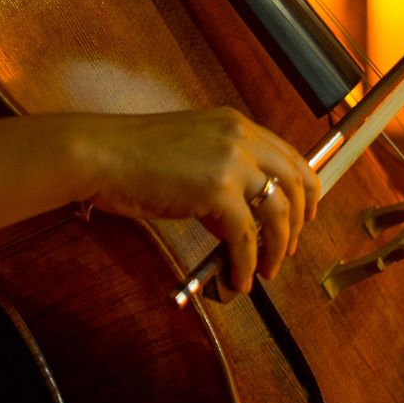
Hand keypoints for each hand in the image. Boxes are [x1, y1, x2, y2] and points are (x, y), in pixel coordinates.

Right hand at [78, 108, 319, 294]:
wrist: (100, 154)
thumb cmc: (131, 156)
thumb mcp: (189, 153)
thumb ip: (220, 175)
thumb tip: (236, 216)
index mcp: (235, 125)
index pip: (290, 156)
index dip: (303, 191)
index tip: (303, 215)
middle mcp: (241, 138)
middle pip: (295, 184)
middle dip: (298, 223)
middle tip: (288, 249)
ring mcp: (232, 163)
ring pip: (278, 214)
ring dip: (277, 249)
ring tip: (265, 271)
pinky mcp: (218, 192)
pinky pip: (246, 238)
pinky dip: (246, 264)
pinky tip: (238, 277)